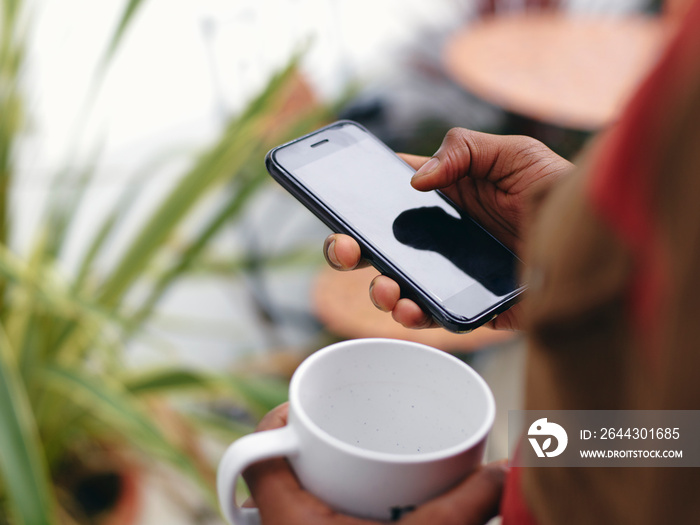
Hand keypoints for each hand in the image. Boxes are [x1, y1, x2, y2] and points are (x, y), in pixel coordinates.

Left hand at [242, 403, 506, 524]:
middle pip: (276, 474)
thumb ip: (465, 505)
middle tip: (344, 433)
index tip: (310, 406)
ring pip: (290, 504)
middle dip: (310, 449)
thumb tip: (503, 468)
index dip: (279, 418)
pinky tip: (360, 506)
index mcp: (287, 520)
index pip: (257, 452)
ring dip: (319, 481)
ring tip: (352, 464)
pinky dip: (330, 509)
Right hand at [323, 128, 572, 330]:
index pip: (388, 202)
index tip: (336, 202)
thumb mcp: (512, 153)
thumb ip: (463, 149)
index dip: (358, 203)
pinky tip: (411, 307)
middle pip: (383, 249)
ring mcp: (453, 276)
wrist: (596, 236)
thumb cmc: (556, 188)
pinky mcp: (474, 307)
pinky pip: (436, 317)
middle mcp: (441, 241)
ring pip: (400, 287)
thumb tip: (416, 180)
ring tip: (385, 288)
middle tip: (346, 249)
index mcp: (443, 201)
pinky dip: (416, 316)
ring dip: (380, 291)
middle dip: (353, 251)